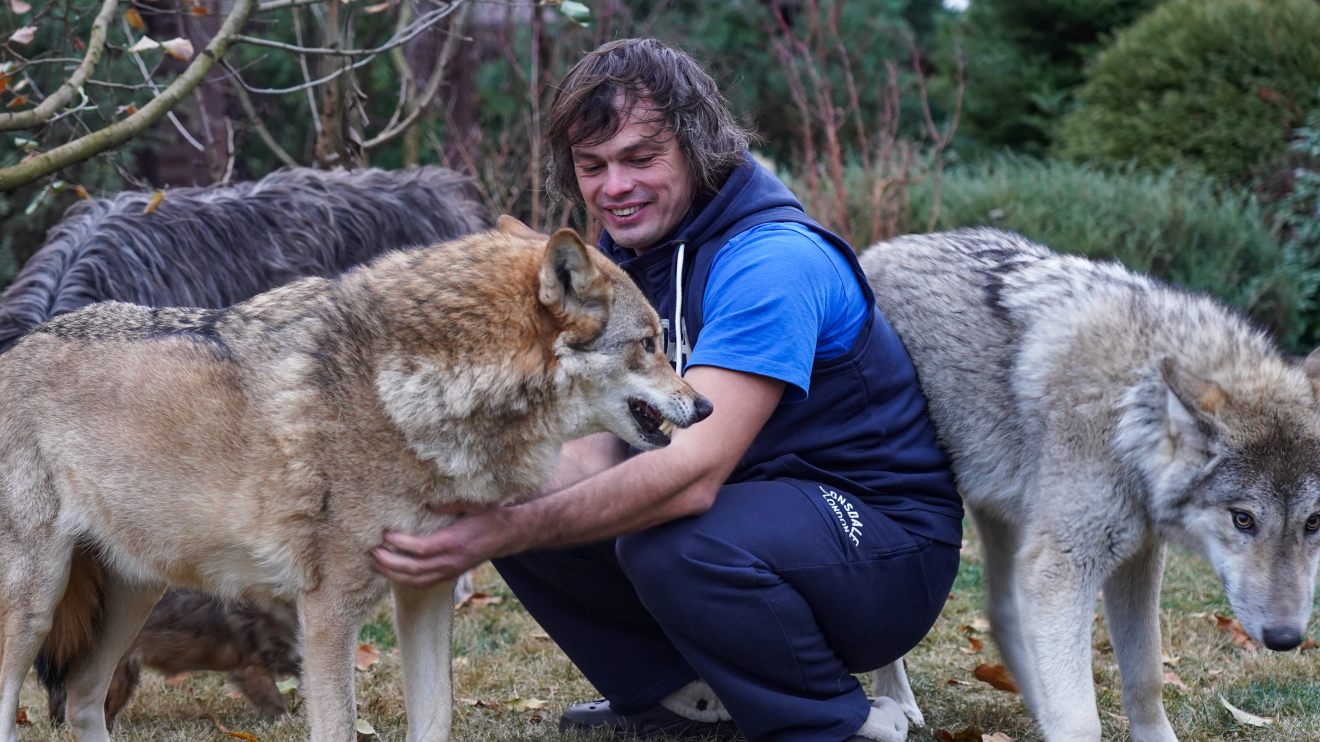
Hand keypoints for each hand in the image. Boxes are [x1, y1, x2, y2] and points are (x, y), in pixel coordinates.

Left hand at [372, 503, 516, 587]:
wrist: (508, 535)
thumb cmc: (490, 516)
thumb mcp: (473, 504)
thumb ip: (450, 503)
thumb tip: (426, 503)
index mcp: (455, 541)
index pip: (422, 548)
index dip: (401, 543)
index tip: (385, 534)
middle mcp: (451, 560)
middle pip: (414, 569)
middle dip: (390, 563)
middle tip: (373, 552)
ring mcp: (451, 570)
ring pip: (417, 580)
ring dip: (394, 575)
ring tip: (376, 565)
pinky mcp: (451, 574)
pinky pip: (425, 583)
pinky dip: (406, 581)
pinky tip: (393, 574)